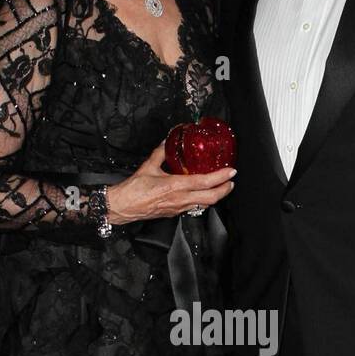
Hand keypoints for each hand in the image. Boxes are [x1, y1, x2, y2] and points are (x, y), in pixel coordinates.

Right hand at [106, 144, 235, 224]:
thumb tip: (167, 142)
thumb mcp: (148, 166)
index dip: (221, 177)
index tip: (231, 172)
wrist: (123, 207)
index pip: (204, 182)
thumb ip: (160, 153)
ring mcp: (178, 208)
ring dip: (215, 197)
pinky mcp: (174, 213)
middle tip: (231, 182)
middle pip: (211, 198)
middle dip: (224, 190)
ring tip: (221, 188)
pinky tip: (203, 195)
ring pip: (204, 205)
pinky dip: (202, 201)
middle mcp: (179, 199)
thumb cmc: (133, 190)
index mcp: (175, 186)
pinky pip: (193, 208)